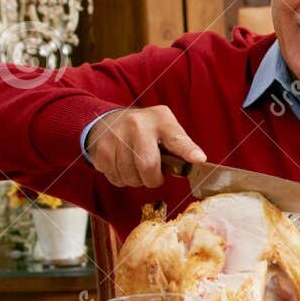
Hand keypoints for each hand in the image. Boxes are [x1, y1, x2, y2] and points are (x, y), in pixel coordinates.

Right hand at [84, 106, 205, 188]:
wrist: (106, 121)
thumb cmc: (144, 129)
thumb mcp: (165, 128)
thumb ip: (180, 145)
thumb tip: (198, 161)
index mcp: (160, 119)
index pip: (176, 137)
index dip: (187, 150)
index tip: (199, 159)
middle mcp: (137, 125)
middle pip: (148, 166)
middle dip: (153, 179)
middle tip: (153, 175)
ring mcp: (116, 137)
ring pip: (130, 177)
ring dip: (136, 180)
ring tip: (136, 166)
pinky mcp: (100, 151)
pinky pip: (116, 178)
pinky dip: (122, 178)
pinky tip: (122, 165)